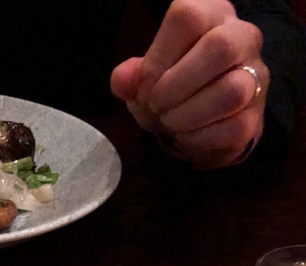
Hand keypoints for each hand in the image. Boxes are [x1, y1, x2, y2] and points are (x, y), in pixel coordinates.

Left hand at [111, 0, 267, 168]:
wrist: (197, 126)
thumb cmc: (170, 90)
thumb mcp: (144, 80)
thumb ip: (130, 77)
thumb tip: (122, 80)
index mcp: (210, 13)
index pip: (188, 17)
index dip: (159, 57)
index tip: (144, 87)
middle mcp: (242, 37)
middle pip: (221, 47)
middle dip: (177, 84)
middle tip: (157, 105)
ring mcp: (256, 76)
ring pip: (232, 90)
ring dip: (188, 114)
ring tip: (170, 122)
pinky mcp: (256, 116)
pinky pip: (234, 127)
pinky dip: (199, 138)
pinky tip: (185, 136)